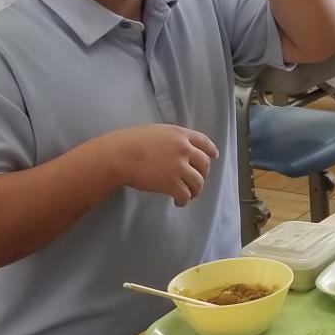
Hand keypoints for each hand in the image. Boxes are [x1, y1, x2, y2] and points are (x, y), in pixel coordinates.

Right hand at [102, 124, 218, 206]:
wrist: (120, 155)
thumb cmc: (131, 141)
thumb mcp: (156, 132)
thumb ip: (171, 139)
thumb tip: (177, 148)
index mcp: (180, 134)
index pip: (204, 142)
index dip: (211, 151)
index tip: (214, 157)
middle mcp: (184, 149)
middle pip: (204, 164)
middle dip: (202, 174)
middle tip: (195, 181)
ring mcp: (179, 167)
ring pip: (198, 182)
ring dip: (196, 190)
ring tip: (189, 195)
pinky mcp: (171, 183)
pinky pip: (185, 195)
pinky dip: (184, 201)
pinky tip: (178, 202)